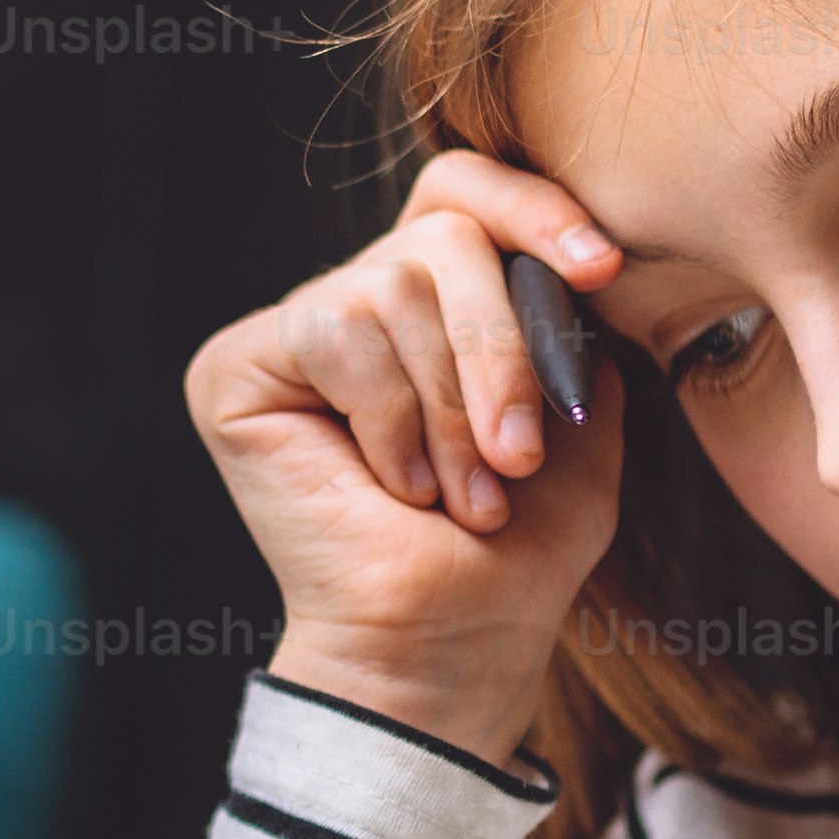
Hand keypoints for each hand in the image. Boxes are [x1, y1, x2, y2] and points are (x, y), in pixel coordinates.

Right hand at [187, 153, 624, 765]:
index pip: (466, 192)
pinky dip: (388, 419)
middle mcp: (358, 302)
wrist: (444, 645)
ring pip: (395, 284)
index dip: (532, 209)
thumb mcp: (581, 423)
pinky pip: (337, 332)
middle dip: (501, 347)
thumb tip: (577, 256)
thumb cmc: (511, 554)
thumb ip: (578, 326)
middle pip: (443, 234)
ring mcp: (294, 331)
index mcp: (434, 304)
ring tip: (461, 494)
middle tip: (518, 453)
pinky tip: (393, 488)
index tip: (600, 271)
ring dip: (449, 405)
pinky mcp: (238, 366)